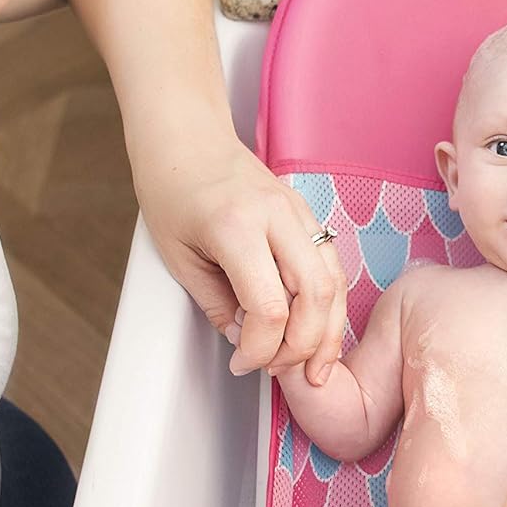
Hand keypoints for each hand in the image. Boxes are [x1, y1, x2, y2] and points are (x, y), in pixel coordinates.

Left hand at [134, 132, 345, 383]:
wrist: (186, 136)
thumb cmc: (171, 190)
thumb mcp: (179, 257)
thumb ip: (217, 304)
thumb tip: (247, 342)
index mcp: (237, 228)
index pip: (269, 307)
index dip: (261, 349)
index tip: (243, 363)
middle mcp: (278, 218)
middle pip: (315, 297)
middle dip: (303, 346)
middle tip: (281, 370)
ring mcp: (300, 213)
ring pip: (335, 282)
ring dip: (329, 331)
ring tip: (315, 366)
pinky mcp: (309, 215)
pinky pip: (333, 267)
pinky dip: (332, 305)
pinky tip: (320, 330)